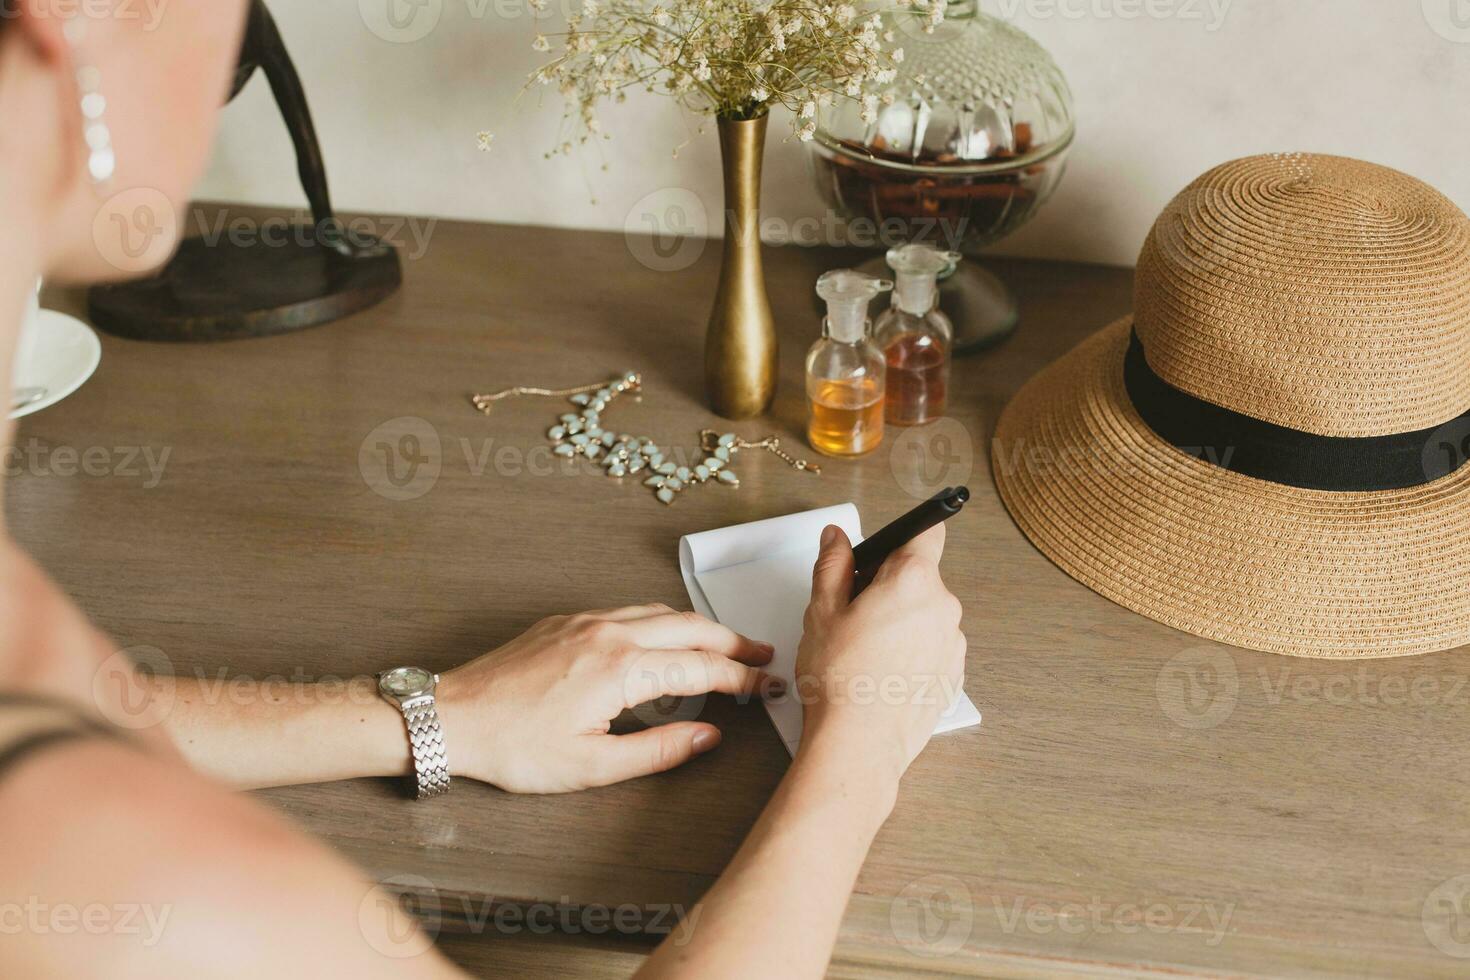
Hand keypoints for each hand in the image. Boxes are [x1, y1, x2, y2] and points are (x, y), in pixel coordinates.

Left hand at [437, 605, 779, 792]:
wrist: (452, 717)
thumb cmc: (513, 746)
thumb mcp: (593, 766)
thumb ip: (658, 750)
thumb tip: (707, 737)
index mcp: (620, 669)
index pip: (702, 667)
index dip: (742, 678)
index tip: (766, 686)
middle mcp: (609, 633)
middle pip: (691, 626)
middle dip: (733, 641)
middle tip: (762, 656)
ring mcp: (587, 620)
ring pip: (661, 611)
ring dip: (700, 627)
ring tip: (725, 645)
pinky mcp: (568, 620)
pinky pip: (630, 610)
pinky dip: (664, 620)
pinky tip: (667, 637)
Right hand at [794, 523, 965, 784]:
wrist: (859, 744)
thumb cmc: (840, 680)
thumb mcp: (821, 610)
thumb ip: (832, 563)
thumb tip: (836, 538)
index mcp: (913, 581)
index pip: (926, 532)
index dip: (900, 537)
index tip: (883, 551)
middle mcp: (943, 608)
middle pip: (920, 577)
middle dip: (889, 586)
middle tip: (853, 612)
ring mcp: (952, 644)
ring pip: (926, 615)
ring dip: (902, 622)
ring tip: (865, 650)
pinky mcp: (952, 676)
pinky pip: (932, 648)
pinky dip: (911, 653)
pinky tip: (881, 672)